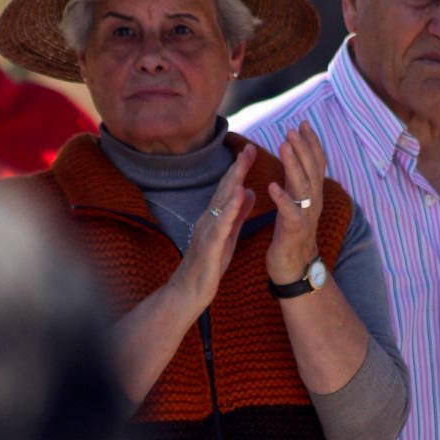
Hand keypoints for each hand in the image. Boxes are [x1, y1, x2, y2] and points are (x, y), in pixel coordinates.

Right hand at [170, 145, 255, 307]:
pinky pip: (221, 224)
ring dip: (233, 181)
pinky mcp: (210, 246)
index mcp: (215, 217)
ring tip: (244, 163)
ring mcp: (207, 231)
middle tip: (249, 147)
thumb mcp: (228, 235)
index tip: (251, 150)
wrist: (189, 292)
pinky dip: (231, 207)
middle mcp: (208, 219)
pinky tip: (240, 194)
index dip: (239, 169)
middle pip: (224, 189)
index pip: (229, 188)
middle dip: (237, 167)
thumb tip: (250, 191)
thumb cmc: (208, 265)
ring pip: (221, 202)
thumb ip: (238, 214)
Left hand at [266, 121, 325, 284]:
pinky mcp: (294, 231)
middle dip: (303, 147)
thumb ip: (297, 181)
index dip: (311, 143)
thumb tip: (295, 157)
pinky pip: (290, 212)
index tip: (302, 123)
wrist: (294, 267)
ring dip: (293, 164)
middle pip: (312, 169)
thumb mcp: (297, 202)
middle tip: (292, 129)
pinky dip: (282, 198)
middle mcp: (314, 202)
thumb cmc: (291, 232)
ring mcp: (306, 216)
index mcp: (313, 194)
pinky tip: (272, 186)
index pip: (316, 163)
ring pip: (303, 186)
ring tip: (285, 145)